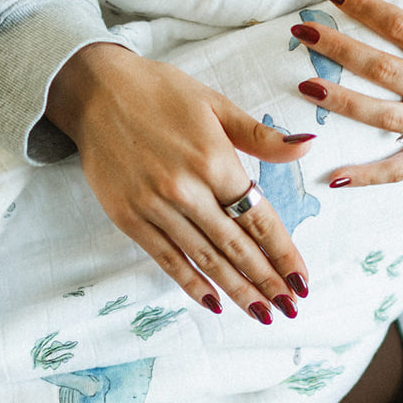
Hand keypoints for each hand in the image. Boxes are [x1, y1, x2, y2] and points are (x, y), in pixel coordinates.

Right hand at [47, 43, 311, 321]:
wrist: (94, 89)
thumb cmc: (160, 93)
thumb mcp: (215, 104)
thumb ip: (261, 135)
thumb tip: (308, 144)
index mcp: (214, 159)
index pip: (259, 218)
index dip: (283, 253)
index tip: (302, 280)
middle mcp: (187, 188)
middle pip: (236, 246)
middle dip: (267, 281)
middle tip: (290, 308)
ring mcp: (155, 206)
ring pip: (205, 258)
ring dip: (237, 290)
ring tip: (262, 313)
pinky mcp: (129, 217)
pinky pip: (167, 258)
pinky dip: (191, 283)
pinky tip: (213, 303)